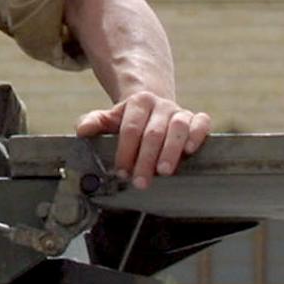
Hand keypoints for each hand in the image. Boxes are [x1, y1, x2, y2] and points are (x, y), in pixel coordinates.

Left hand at [75, 91, 210, 189]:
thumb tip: (82, 131)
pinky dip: (198, 135)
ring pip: (178, 129)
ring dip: (171, 151)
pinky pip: (201, 123)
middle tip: (140, 182)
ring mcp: (179, 111)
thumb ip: (94, 123)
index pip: (130, 129)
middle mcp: (160, 105)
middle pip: (153, 133)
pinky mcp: (196, 119)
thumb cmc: (129, 120)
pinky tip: (191, 151)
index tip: (122, 172)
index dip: (125, 151)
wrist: (153, 109)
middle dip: (146, 159)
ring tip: (164, 172)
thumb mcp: (109, 119)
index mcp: (138, 102)